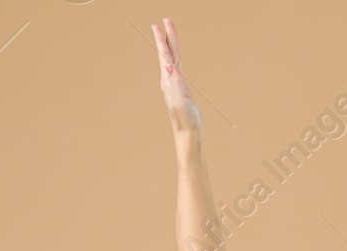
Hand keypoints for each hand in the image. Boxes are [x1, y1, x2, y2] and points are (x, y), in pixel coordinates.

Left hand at [151, 18, 202, 136]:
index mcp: (168, 80)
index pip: (165, 55)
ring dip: (171, 44)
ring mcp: (175, 84)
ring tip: (169, 32)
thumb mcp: (180, 100)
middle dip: (167, 36)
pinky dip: (176, 57)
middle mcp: (169, 80)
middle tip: (165, 20)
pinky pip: (178, 67)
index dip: (162, 39)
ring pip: (173, 58)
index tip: (158, 24)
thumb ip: (174, 83)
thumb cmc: (185, 120)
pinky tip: (174, 56)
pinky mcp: (181, 88)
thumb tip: (167, 66)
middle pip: (168, 53)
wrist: (188, 133)